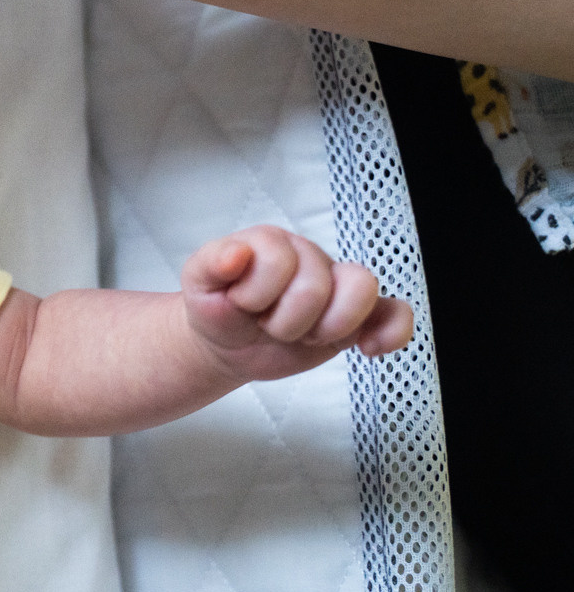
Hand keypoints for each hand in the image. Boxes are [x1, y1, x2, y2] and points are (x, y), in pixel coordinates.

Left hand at [181, 225, 413, 381]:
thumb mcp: (198, 284)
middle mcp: (309, 257)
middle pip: (317, 285)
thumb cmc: (217, 306)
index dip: (257, 294)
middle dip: (285, 320)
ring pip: (363, 289)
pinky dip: (391, 331)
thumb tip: (236, 253)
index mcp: (271, 243)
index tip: (241, 305)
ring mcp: (336, 286)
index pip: (279, 261)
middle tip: (268, 324)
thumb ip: (210, 263)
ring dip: (328, 326)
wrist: (227, 341)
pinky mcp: (356, 317)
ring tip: (304, 335)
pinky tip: (368, 348)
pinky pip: (395, 313)